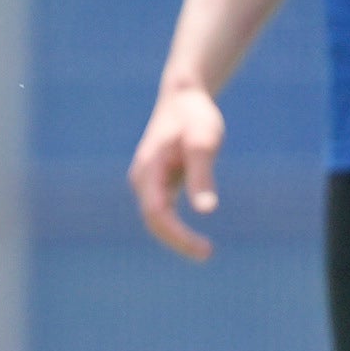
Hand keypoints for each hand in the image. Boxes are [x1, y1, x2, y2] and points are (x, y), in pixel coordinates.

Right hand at [129, 79, 225, 262]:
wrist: (183, 97)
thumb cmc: (194, 116)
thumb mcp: (204, 142)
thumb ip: (202, 176)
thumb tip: (206, 210)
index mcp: (150, 168)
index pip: (157, 213)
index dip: (178, 235)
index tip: (205, 249)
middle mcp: (142, 178)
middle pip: (153, 221)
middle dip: (177, 241)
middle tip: (207, 253)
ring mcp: (147, 181)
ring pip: (156, 219)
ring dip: (176, 237)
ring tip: (204, 250)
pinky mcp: (156, 182)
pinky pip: (161, 211)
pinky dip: (176, 227)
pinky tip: (194, 238)